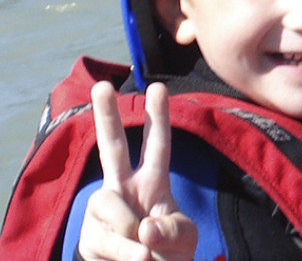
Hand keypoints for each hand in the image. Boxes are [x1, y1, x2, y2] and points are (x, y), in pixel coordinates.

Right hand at [78, 82, 195, 260]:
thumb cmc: (168, 253)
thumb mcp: (183, 238)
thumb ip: (172, 231)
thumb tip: (143, 228)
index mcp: (152, 182)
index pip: (156, 146)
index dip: (157, 118)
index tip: (157, 87)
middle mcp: (123, 189)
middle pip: (112, 148)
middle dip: (107, 117)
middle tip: (102, 86)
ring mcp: (103, 212)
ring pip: (108, 206)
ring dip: (129, 232)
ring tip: (145, 255)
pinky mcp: (88, 236)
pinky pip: (104, 240)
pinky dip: (125, 255)